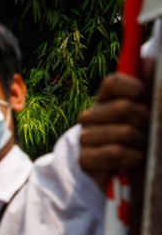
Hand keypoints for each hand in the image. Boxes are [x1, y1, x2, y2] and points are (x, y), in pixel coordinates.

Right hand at [79, 72, 149, 190]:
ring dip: (142, 143)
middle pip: (124, 108)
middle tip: (150, 130)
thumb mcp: (142, 111)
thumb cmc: (132, 138)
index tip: (143, 94)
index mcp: (105, 100)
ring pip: (124, 132)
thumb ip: (147, 87)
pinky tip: (135, 161)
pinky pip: (115, 153)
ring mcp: (86, 137)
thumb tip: (150, 60)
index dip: (132, 86)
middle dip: (145, 120)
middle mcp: (91, 116)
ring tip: (143, 149)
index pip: (112, 82)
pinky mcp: (85, 159)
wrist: (112, 174)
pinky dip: (133, 158)